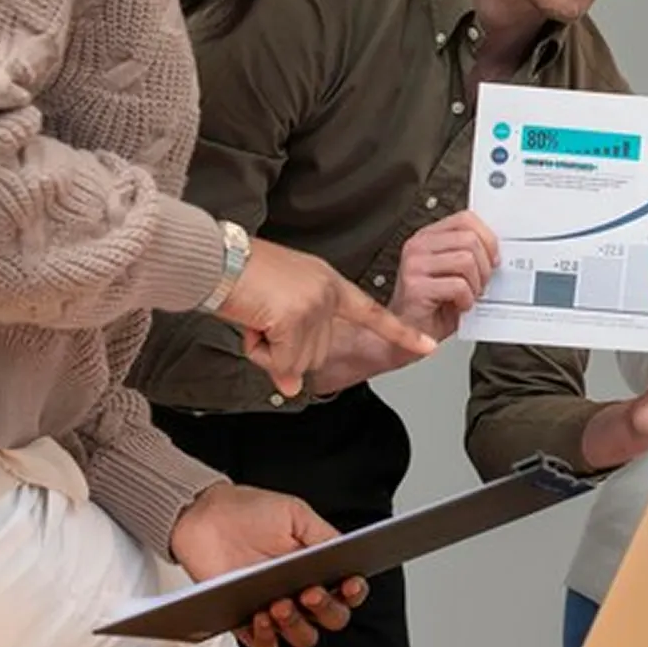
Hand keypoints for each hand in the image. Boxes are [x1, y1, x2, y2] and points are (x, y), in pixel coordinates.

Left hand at [170, 482, 368, 646]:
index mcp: (317, 566)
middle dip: (326, 608)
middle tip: (310, 591)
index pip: (347, 589)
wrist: (206, 517)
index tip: (350, 584)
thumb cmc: (249, 511)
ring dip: (297, 625)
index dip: (354, 591)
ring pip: (302, 636)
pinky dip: (267, 638)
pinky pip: (265, 646)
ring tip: (280, 603)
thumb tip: (345, 551)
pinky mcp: (246, 622)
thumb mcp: (293, 513)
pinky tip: (260, 616)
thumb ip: (322, 534)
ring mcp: (275, 609)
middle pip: (331, 617)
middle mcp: (300, 591)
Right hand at [216, 236, 435, 395]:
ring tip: (255, 316)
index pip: (373, 313)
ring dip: (268, 350)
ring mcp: (316, 305)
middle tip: (262, 319)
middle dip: (282, 349)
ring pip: (297, 362)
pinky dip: (260, 351)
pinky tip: (252, 322)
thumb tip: (292, 387)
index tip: (429, 346)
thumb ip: (292, 344)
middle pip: (315, 355)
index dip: (401, 333)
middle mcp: (328, 294)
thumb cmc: (242, 277)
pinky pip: (281, 362)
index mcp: (329, 284)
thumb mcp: (276, 308)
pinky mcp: (296, 318)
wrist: (218, 260)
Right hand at [390, 211, 499, 341]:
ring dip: (476, 284)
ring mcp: (414, 265)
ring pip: (466, 260)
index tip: (494, 258)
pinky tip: (459, 306)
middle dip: (485, 265)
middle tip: (481, 283)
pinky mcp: (416, 286)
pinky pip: (458, 286)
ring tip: (469, 295)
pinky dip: (467, 300)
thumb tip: (498, 249)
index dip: (487, 238)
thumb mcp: (454, 272)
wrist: (411, 335)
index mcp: (428, 237)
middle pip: (469, 239)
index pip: (465, 219)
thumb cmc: (434, 305)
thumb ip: (470, 254)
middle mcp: (418, 246)